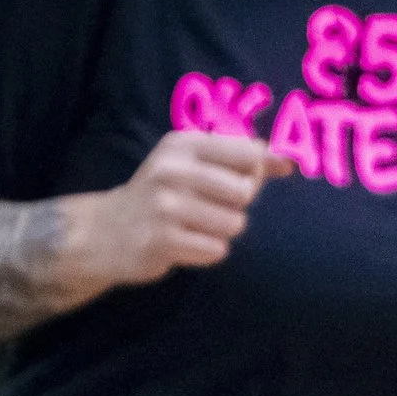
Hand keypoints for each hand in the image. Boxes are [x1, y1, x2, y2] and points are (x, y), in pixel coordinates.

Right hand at [78, 130, 291, 287]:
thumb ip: (240, 158)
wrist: (108, 230)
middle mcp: (172, 170)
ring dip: (224, 231)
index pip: (247, 152)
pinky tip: (187, 243)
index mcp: (183, 144)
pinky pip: (216, 250)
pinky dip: (209, 251)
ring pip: (234, 224)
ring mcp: (165, 206)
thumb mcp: (193, 163)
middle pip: (244, 191)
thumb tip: (288, 158)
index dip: (263, 167)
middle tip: (214, 207)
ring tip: (198, 225)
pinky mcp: (163, 240)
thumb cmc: (165, 194)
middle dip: (239, 205)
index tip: (268, 171)